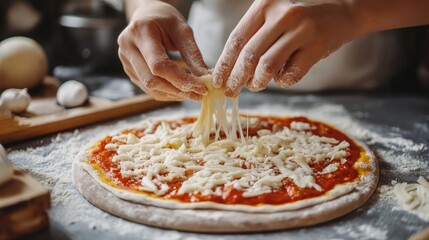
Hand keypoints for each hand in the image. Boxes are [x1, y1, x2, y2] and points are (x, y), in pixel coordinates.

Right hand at [118, 0, 208, 100]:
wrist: (146, 16)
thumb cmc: (166, 20)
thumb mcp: (183, 30)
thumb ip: (193, 54)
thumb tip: (205, 78)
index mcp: (140, 31)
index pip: (159, 65)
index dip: (181, 80)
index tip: (202, 87)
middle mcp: (128, 47)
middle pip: (152, 80)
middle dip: (178, 90)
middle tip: (199, 94)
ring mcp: (125, 61)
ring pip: (150, 87)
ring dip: (174, 94)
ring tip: (193, 93)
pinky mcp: (129, 70)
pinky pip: (148, 88)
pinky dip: (167, 92)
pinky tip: (181, 90)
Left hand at [212, 0, 357, 96]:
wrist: (342, 12)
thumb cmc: (300, 20)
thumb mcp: (274, 17)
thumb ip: (253, 38)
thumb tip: (230, 70)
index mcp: (265, 5)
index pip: (237, 39)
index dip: (224, 63)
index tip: (217, 80)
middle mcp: (283, 15)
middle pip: (249, 55)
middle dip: (236, 78)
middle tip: (230, 92)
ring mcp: (302, 30)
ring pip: (267, 66)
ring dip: (257, 82)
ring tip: (256, 86)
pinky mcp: (317, 47)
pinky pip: (291, 74)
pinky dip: (282, 82)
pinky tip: (281, 79)